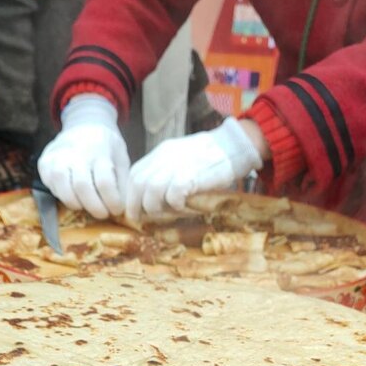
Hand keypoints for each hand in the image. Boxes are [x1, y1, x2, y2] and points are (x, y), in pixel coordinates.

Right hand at [37, 94, 128, 218]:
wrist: (83, 124)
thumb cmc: (105, 145)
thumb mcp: (120, 157)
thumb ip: (122, 181)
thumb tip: (123, 208)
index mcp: (99, 149)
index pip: (104, 182)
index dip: (112, 201)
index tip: (117, 210)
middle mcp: (75, 151)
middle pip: (82, 187)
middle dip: (95, 207)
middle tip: (103, 214)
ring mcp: (57, 156)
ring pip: (63, 189)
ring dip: (77, 204)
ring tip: (87, 207)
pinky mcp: (45, 162)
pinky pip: (51, 186)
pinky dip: (63, 197)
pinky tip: (74, 197)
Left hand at [125, 117, 264, 224]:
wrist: (235, 146)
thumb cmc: (210, 159)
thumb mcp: (181, 160)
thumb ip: (166, 174)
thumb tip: (152, 199)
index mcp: (160, 153)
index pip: (134, 175)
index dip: (131, 195)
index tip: (135, 210)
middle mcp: (165, 157)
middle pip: (138, 183)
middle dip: (136, 205)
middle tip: (143, 219)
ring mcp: (178, 164)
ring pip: (151, 190)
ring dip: (156, 207)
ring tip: (169, 213)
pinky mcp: (192, 174)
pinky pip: (174, 194)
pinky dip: (176, 205)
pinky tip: (185, 207)